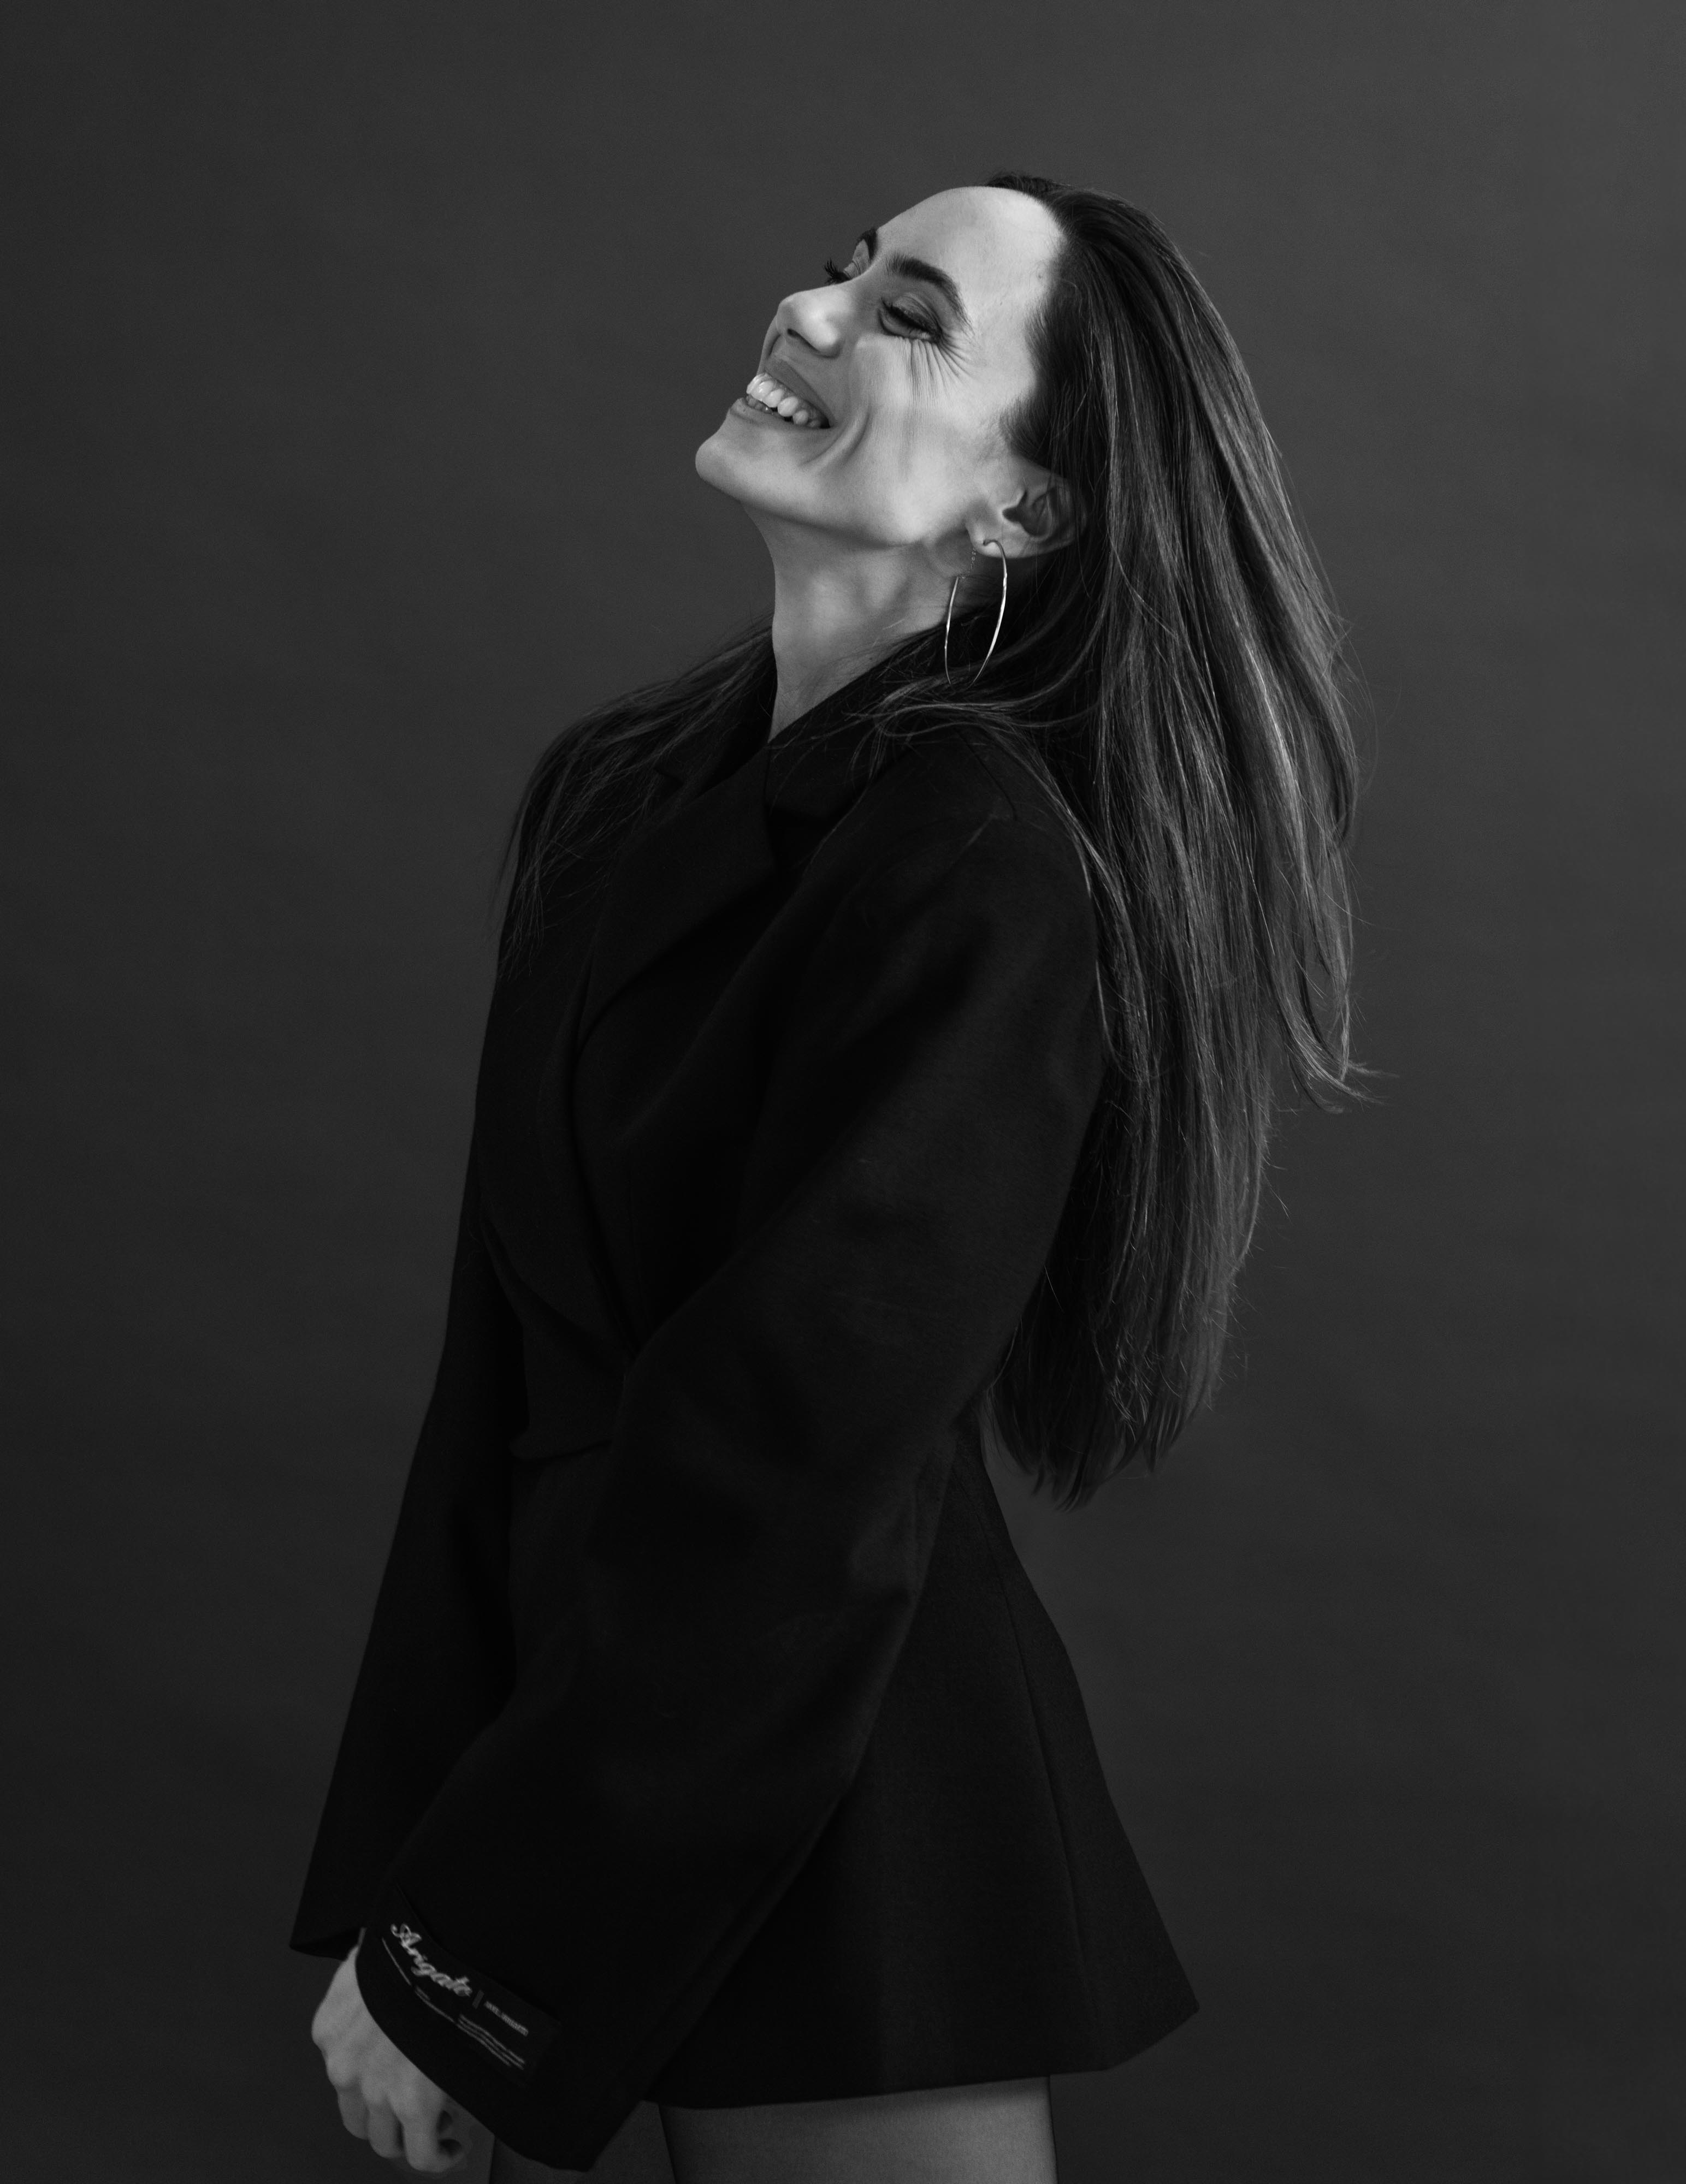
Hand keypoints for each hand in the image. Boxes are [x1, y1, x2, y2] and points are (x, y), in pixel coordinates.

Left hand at [312, 1945, 477, 2169]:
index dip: (372, 2083)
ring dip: (410, 2137)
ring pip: (385, 2140)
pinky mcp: (411, 2104)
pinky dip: (436, 2157)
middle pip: (357, 2117)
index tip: (396, 2079)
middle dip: (387, 2118)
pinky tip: (452, 2149)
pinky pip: (420, 2153)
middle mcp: (344, 2068)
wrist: (433, 1947)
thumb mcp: (369, 1959)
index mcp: (330, 2031)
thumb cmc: (406, 1943)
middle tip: (417, 2107)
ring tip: (440, 2125)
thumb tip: (380, 1971)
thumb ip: (368, 1981)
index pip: (343, 2075)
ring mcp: (375, 2090)